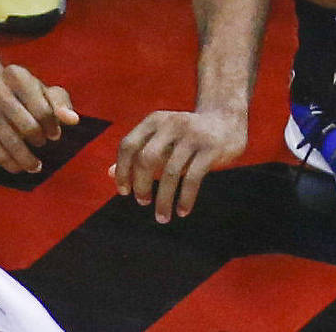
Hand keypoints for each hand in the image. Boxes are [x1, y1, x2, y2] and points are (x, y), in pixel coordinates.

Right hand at [0, 65, 78, 173]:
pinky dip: (11, 164)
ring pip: (11, 142)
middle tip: (42, 143)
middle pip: (27, 126)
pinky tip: (19, 166)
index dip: (52, 126)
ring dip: (27, 159)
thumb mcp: (44, 92)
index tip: (54, 134)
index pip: (42, 108)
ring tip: (35, 166)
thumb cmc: (25, 95)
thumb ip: (61, 104)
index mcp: (16, 75)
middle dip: (39, 140)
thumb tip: (73, 120)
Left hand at [113, 107, 245, 222]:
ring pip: (170, 172)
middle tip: (142, 202)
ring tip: (162, 217)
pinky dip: (185, 198)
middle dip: (141, 185)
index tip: (124, 192)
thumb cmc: (187, 134)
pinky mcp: (211, 148)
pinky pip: (192, 178)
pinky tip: (182, 211)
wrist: (227, 117)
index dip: (122, 170)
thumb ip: (137, 153)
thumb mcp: (161, 138)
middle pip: (146, 158)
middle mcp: (171, 124)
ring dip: (163, 199)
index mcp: (155, 120)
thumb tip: (108, 174)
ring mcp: (192, 136)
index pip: (128, 145)